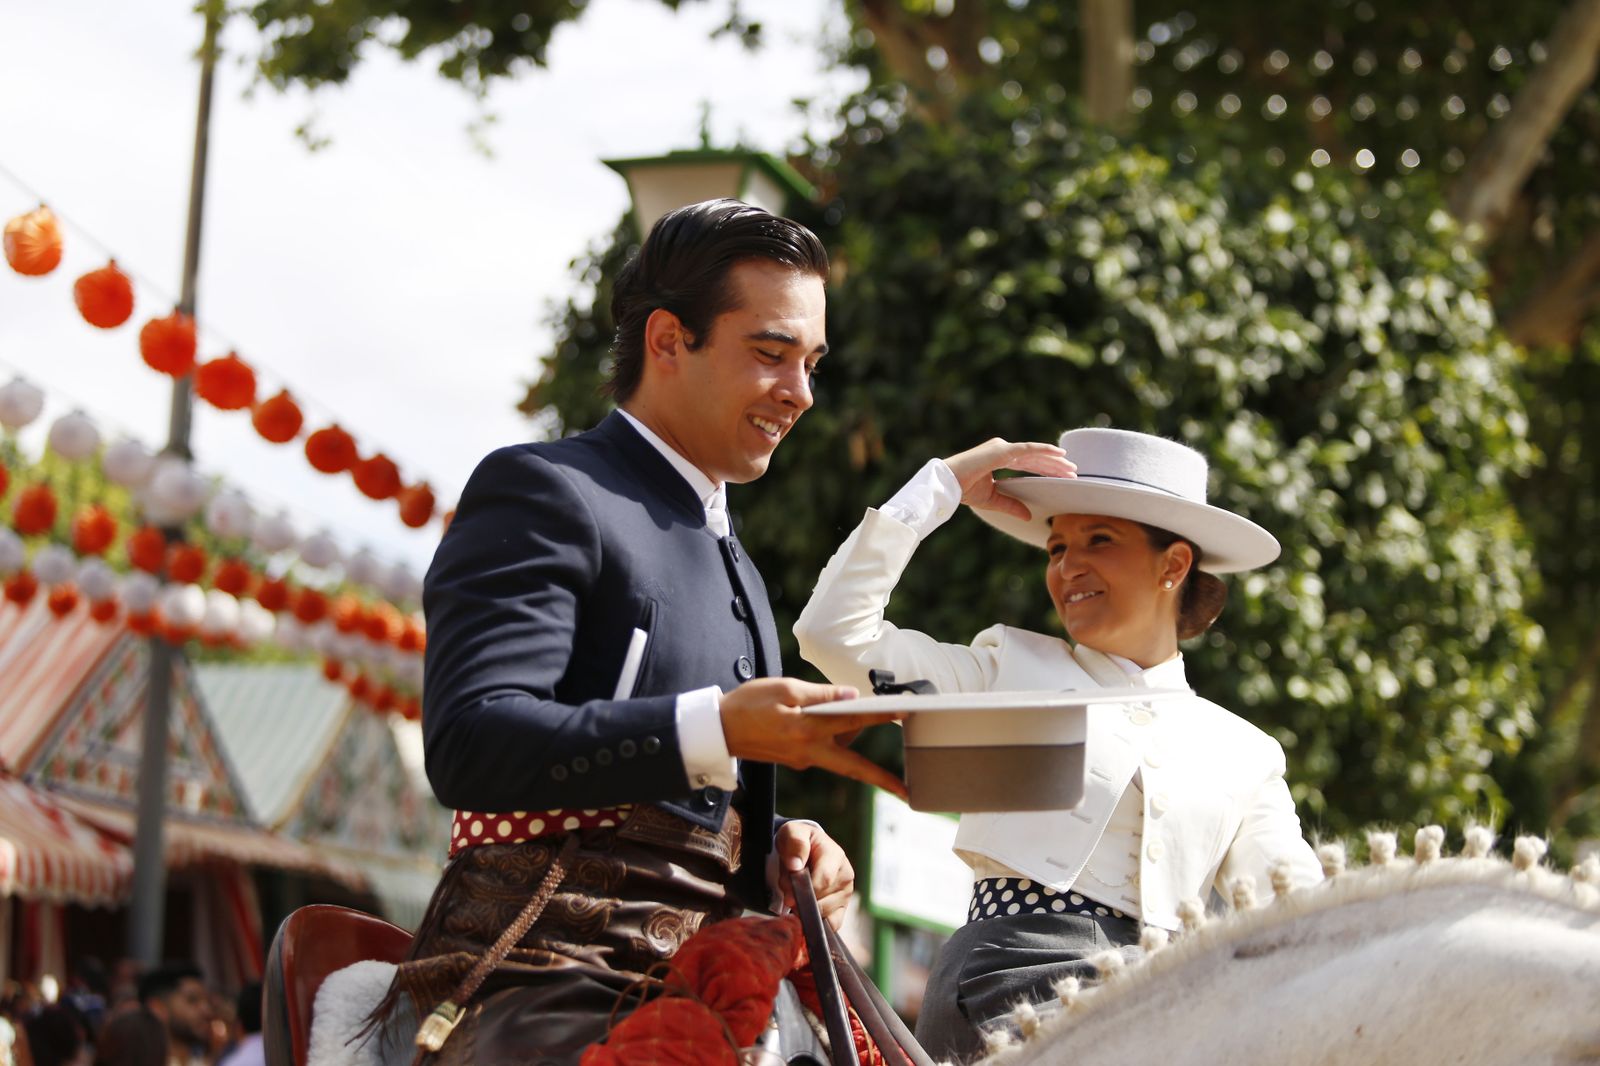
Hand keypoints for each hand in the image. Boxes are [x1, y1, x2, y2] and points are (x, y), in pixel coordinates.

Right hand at [720, 677, 906, 798]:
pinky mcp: (797, 761)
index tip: (905, 714)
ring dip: (852, 736)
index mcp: (808, 729)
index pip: (853, 720)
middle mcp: (809, 751)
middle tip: (906, 792)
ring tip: (857, 710)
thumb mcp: (784, 689)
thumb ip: (820, 695)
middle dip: (881, 780)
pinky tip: (832, 719)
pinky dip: (834, 737)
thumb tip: (851, 696)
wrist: (717, 730)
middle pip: (854, 766)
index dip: (881, 716)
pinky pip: (824, 750)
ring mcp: (803, 760)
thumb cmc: (748, 704)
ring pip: (839, 753)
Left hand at [776, 821, 853, 929]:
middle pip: (822, 899)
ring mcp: (846, 894)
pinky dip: (815, 921)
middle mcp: (846, 875)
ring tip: (797, 893)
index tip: (787, 889)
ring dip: (804, 909)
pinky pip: (831, 924)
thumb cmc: (798, 842)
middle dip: (800, 899)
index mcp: (836, 855)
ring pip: (824, 913)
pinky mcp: (842, 908)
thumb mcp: (792, 833)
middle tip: (787, 889)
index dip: (804, 889)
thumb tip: (795, 865)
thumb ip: (795, 844)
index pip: (824, 880)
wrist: (804, 851)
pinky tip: (805, 908)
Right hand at [942, 438, 1076, 520]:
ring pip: (1035, 453)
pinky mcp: (1002, 450)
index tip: (1062, 476)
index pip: (1029, 463)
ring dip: (1054, 459)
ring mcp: (1003, 448)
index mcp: (999, 458)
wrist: (948, 483)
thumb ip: (1011, 505)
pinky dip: (1045, 450)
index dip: (1046, 469)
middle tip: (1073, 472)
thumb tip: (1029, 515)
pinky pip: (1029, 449)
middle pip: (1035, 458)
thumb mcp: (992, 499)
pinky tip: (1059, 453)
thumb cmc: (964, 489)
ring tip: (1071, 467)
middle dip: (1054, 465)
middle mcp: (1003, 450)